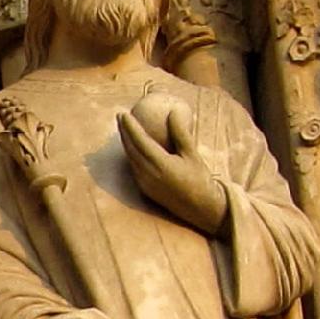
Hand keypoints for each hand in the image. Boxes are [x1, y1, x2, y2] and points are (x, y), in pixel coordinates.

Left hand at [117, 103, 226, 234]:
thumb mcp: (192, 154)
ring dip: (125, 143)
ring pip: (130, 159)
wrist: (199, 207)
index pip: (140, 142)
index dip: (130, 127)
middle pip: (130, 149)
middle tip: (120, 116)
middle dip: (123, 132)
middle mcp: (148, 175)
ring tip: (123, 128)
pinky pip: (134, 168)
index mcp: (161, 165)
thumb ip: (181, 133)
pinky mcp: (144, 189)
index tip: (123, 113)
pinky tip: (131, 146)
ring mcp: (144, 183)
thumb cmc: (199, 178)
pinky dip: (131, 154)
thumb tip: (173, 111)